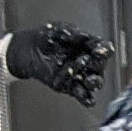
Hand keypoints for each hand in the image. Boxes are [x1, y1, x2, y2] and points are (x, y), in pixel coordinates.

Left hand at [4, 22, 118, 104]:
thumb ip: (69, 33)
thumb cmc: (44, 38)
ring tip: (88, 82)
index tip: (99, 51)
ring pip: (94, 82)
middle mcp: (87, 61)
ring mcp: (79, 75)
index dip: (104, 49)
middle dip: (97, 65)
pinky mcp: (70, 87)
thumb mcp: (56, 30)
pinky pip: (82, 95)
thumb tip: (80, 36)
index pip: (102, 47)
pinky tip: (87, 100)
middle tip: (89, 62)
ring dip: (94, 83)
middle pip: (99, 66)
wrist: (27, 50)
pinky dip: (86, 99)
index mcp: (87, 45)